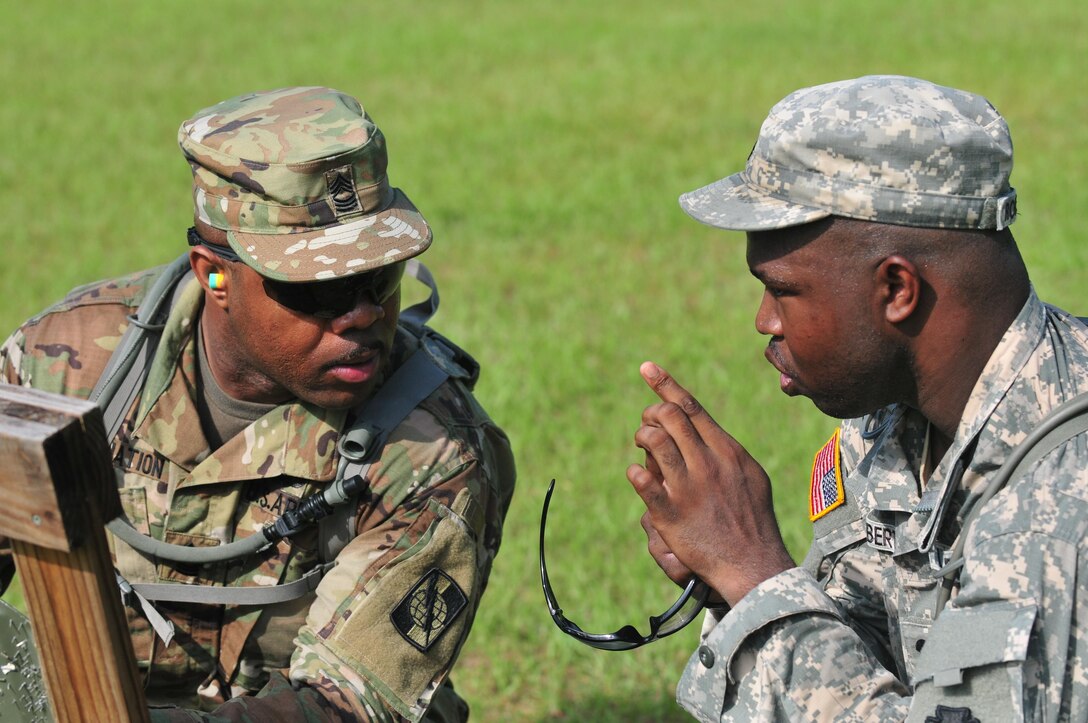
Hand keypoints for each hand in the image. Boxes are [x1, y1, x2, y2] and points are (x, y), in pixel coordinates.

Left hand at [626, 362, 794, 606]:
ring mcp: (690, 487)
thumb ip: (725, 452)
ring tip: (642, 448)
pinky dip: (635, 473)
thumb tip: (703, 433)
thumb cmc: (752, 521)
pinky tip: (639, 476)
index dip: (665, 385)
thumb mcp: (750, 476)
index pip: (691, 408)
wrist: (755, 565)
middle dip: (650, 415)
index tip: (646, 368)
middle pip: (669, 416)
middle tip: (646, 427)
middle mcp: (708, 463)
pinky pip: (643, 482)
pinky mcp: (672, 513)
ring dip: (641, 439)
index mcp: (727, 450)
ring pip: (654, 441)